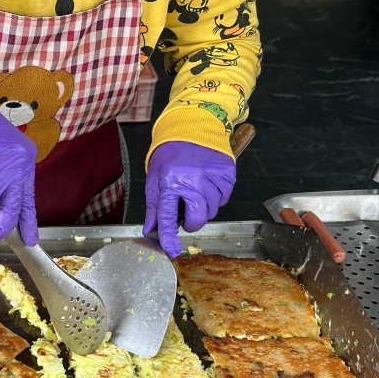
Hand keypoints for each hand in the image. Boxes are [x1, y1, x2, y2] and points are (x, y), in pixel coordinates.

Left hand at [142, 141, 235, 257]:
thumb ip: (154, 207)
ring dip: (204, 207)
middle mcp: (193, 181)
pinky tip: (207, 184)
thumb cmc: (170, 154)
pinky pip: (224, 198)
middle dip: (192, 222)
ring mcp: (213, 177)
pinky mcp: (227, 174)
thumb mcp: (154, 179)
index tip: (171, 250)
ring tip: (195, 189)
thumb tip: (151, 230)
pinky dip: (216, 196)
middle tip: (186, 210)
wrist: (192, 126)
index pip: (168, 217)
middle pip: (198, 219)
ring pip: (213, 210)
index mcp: (170, 183)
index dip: (169, 237)